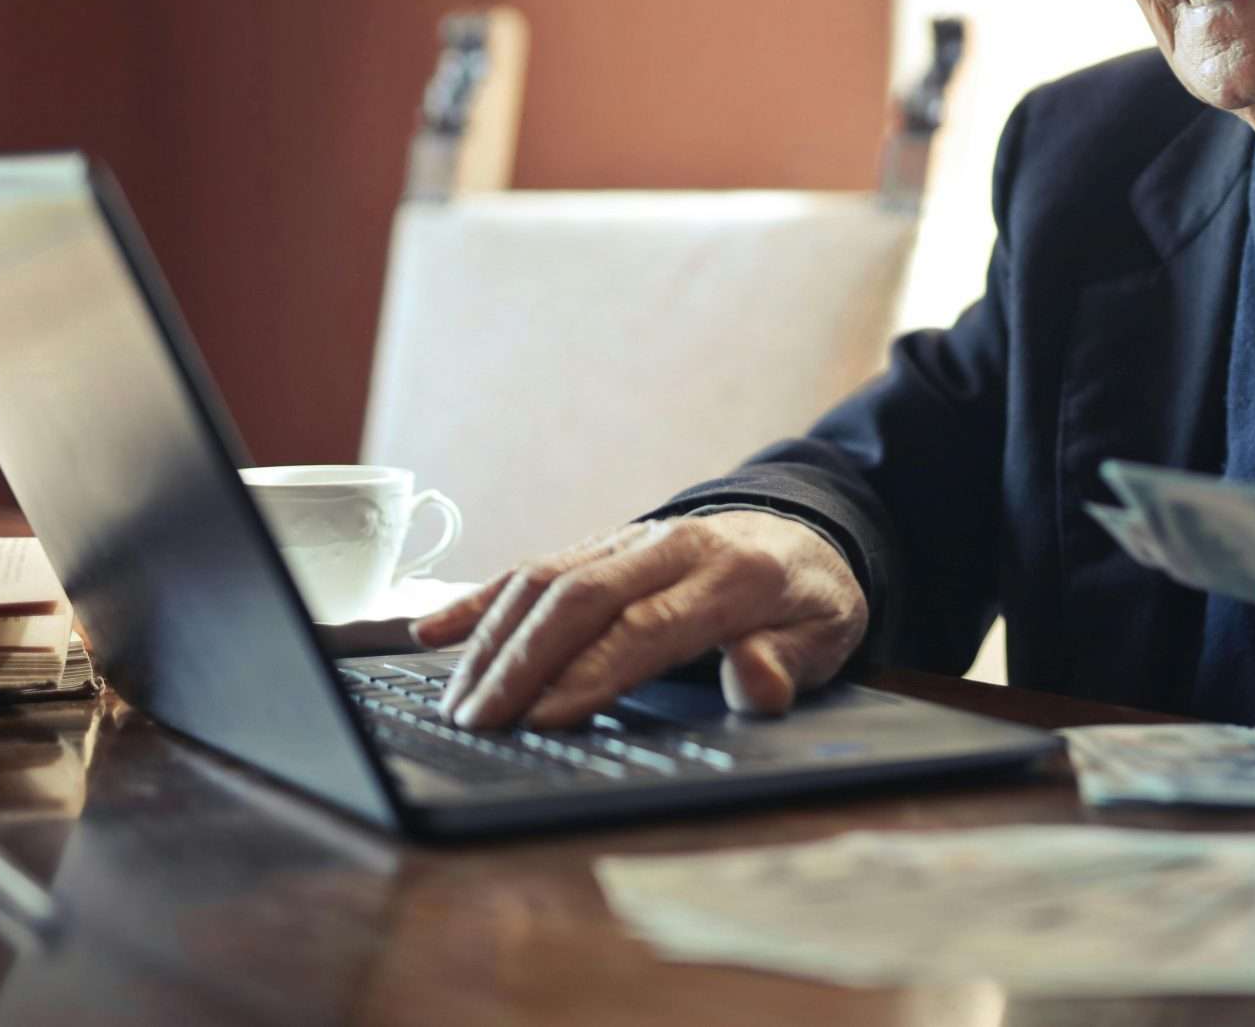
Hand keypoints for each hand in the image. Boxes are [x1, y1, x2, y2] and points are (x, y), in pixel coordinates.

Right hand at [411, 512, 867, 729]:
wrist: (805, 532)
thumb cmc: (809, 599)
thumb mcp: (824, 637)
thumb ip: (787, 663)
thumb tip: (755, 681)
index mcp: (732, 575)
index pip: (646, 626)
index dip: (592, 672)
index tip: (544, 719)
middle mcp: (671, 547)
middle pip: (582, 597)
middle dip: (523, 662)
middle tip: (479, 723)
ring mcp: (631, 538)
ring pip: (547, 578)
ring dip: (494, 639)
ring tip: (458, 703)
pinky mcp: (603, 542)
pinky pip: (534, 565)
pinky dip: (480, 598)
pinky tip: (431, 634)